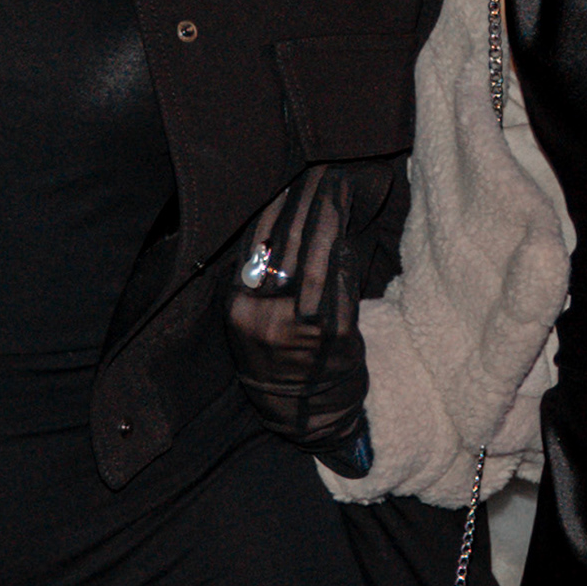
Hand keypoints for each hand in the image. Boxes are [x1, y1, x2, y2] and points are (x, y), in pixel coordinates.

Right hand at [225, 159, 407, 473]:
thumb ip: (262, 276)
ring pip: (313, 263)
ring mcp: (297, 329)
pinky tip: (348, 237)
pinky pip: (340, 288)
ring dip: (329, 223)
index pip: (255, 245)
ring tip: (338, 190)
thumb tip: (284, 218)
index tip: (291, 177)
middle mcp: (261, 317)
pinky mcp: (332, 338)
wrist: (303, 415)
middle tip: (322, 171)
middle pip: (285, 247)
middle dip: (306, 204)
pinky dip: (344, 260)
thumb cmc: (278, 357)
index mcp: (238, 308)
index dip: (275, 208)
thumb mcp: (253, 318)